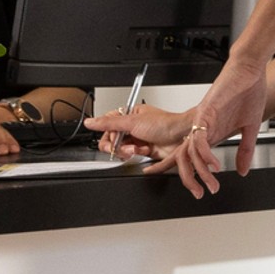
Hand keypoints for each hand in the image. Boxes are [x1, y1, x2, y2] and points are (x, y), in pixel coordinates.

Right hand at [87, 102, 215, 196]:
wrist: (184, 136)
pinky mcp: (146, 151)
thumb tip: (90, 122)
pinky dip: (137, 156)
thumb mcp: (132, 121)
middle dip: (117, 146)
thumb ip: (109, 123)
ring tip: (136, 149)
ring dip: (127, 151)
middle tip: (125, 146)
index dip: (108, 135)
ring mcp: (139, 140)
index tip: (112, 139)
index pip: (107, 127)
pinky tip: (144, 152)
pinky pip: (133, 157)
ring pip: (122, 151)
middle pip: (113, 141)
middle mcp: (133, 128)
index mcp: (128, 116)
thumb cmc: (165, 123)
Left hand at [190, 54, 274, 187]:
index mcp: (210, 133)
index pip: (192, 157)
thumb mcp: (250, 128)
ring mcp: (202, 121)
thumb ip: (244, 150)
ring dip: (199, 171)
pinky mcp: (206, 113)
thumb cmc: (248, 92)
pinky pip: (200, 138)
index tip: (197, 191)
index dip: (190, 174)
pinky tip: (215, 164)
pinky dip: (205, 154)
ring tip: (210, 183)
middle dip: (189, 179)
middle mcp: (202, 128)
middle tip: (199, 194)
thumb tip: (242, 170)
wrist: (250, 71)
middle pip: (184, 158)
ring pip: (189, 151)